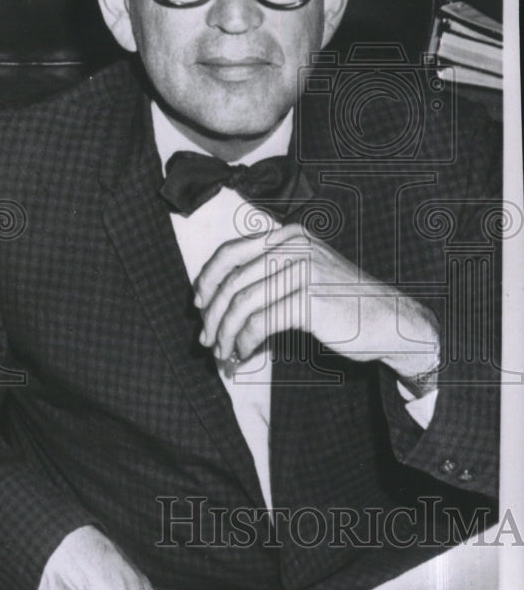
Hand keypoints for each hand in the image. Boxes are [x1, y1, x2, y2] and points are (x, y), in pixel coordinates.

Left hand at [195, 223, 438, 381]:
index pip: (231, 251)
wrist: (390, 319)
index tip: (198, 305)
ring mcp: (301, 271)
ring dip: (226, 334)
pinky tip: (244, 354)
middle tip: (206, 340)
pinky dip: (245, 342)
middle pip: (232, 281)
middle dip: (213, 315)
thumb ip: (270, 274)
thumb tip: (219, 300)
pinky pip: (260, 323)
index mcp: (288, 235)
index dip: (208, 279)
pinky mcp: (307, 300)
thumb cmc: (344, 301)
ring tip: (223, 353)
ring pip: (241, 304)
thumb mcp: (306, 273)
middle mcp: (293, 246)